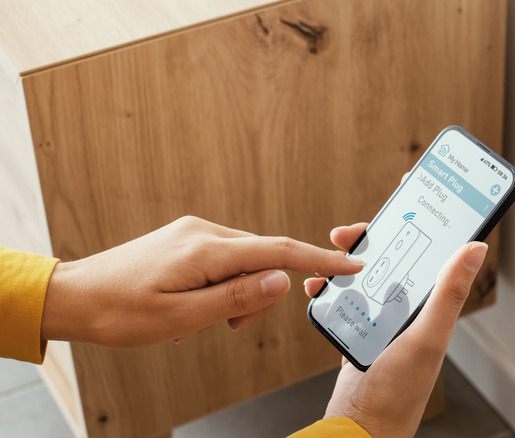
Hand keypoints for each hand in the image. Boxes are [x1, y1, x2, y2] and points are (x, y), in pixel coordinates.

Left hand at [42, 216, 363, 347]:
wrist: (75, 296)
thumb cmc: (120, 312)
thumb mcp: (182, 318)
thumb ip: (236, 298)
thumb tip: (281, 281)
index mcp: (206, 250)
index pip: (279, 251)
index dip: (319, 259)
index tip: (351, 265)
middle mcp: (204, 232)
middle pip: (263, 258)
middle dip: (261, 294)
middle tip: (231, 325)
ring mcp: (194, 232)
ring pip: (244, 261)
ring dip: (240, 293)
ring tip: (204, 318)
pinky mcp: (187, 239)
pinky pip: (224, 259)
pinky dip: (225, 284)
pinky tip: (197, 303)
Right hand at [304, 223, 487, 436]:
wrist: (359, 427)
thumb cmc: (398, 392)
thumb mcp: (427, 338)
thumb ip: (448, 293)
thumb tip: (476, 248)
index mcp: (433, 305)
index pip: (435, 250)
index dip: (427, 218)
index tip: (413, 187)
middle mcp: (410, 308)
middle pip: (394, 256)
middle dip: (373, 236)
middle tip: (350, 232)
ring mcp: (382, 317)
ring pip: (366, 274)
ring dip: (346, 261)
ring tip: (330, 255)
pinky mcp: (359, 329)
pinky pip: (344, 297)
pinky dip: (329, 288)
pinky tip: (317, 286)